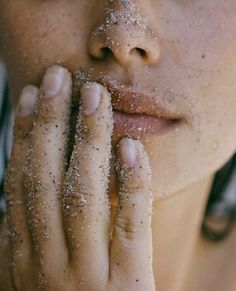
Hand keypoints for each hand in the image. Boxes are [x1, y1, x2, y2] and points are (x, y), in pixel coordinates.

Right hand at [3, 65, 155, 290]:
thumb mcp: (29, 275)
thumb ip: (24, 236)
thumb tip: (13, 192)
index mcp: (21, 256)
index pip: (19, 181)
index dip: (23, 135)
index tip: (30, 95)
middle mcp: (46, 261)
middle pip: (45, 177)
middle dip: (49, 123)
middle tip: (57, 77)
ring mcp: (85, 276)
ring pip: (83, 194)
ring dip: (86, 140)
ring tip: (93, 96)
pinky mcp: (126, 287)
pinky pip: (130, 227)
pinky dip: (132, 184)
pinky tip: (131, 147)